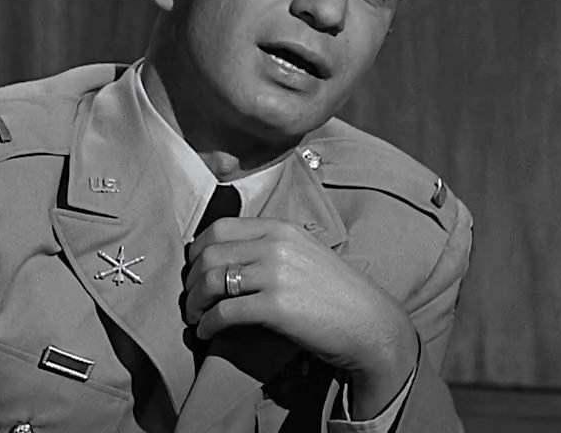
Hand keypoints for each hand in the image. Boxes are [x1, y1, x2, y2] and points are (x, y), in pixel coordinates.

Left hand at [184, 217, 416, 415]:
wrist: (370, 324)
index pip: (220, 228)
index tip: (195, 270)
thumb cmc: (337, 294)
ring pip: (211, 280)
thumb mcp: (305, 254)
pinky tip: (206, 331)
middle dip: (192, 279)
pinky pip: (224, 311)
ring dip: (194, 302)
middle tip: (190, 299)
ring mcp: (276, 274)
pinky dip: (207, 323)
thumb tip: (228, 258)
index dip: (198, 250)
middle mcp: (276, 244)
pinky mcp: (276, 306)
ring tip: (195, 317)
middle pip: (209, 253)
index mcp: (281, 228)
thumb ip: (271, 248)